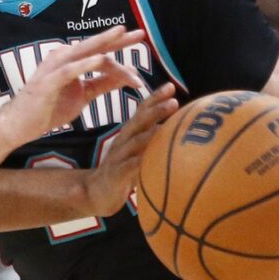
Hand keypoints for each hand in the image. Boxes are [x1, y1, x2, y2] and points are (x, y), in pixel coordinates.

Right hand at [0, 27, 147, 145]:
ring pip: (84, 53)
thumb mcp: (83, 95)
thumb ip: (103, 83)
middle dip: (117, 39)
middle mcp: (62, 58)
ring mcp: (54, 68)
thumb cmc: (48, 109)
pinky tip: (101, 59)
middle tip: (139, 33)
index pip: (99, 50)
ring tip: (123, 38)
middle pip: (95, 46)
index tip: (139, 41)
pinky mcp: (47, 81)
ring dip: (107, 49)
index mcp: (71, 61)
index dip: (119, 45)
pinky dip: (85, 63)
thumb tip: (127, 75)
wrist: (19, 125)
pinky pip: (69, 70)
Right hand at [85, 83, 178, 215]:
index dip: (155, 98)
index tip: (170, 86)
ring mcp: (118, 157)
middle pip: (139, 121)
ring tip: (164, 128)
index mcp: (130, 134)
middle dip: (155, 109)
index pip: (142, 111)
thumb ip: (155, 141)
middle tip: (173, 101)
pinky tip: (151, 160)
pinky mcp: (116, 174)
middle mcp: (124, 141)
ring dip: (149, 134)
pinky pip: (129, 167)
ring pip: (134, 142)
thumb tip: (182, 132)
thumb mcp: (139, 152)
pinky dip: (140, 162)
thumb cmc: (124, 171)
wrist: (96, 192)